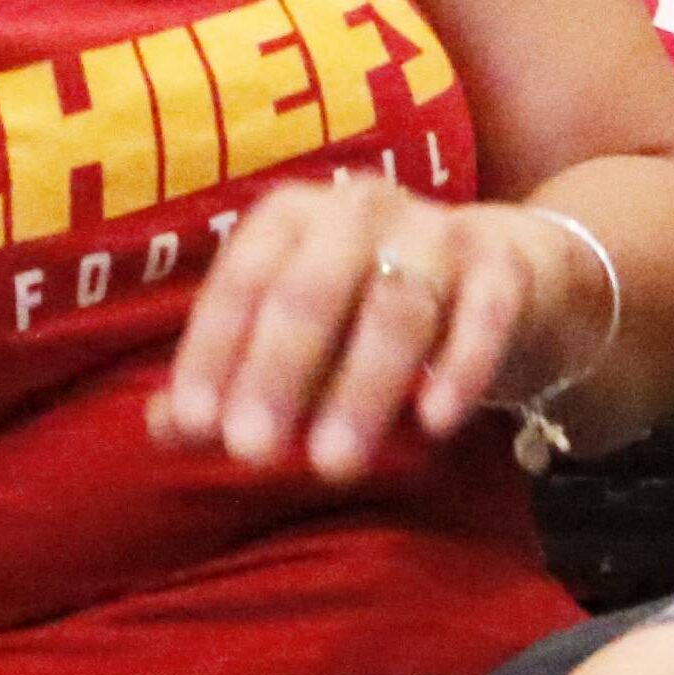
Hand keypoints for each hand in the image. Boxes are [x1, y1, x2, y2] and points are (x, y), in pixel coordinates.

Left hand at [152, 176, 589, 483]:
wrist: (505, 276)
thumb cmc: (368, 310)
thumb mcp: (299, 341)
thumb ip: (232, 379)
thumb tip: (167, 427)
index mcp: (293, 216)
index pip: (243, 281)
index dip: (214, 354)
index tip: (198, 428)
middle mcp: (361, 209)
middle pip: (314, 289)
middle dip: (279, 373)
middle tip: (252, 454)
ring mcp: (440, 232)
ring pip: (397, 307)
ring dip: (362, 388)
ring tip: (333, 465)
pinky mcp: (506, 266)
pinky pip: (485, 313)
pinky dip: (461, 366)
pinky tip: (435, 422)